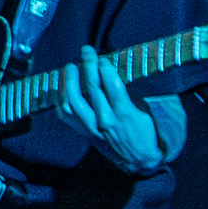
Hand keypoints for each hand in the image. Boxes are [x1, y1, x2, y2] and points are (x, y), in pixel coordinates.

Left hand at [54, 45, 165, 173]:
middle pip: (92, 89)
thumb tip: (116, 71)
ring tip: (70, 67)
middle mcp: (106, 120)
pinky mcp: (84, 131)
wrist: (139, 158)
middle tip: (86, 51)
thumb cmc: (146, 130)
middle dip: (88, 66)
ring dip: (70, 82)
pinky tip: (62, 87)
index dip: (105, 70)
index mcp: (125, 114)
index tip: (102, 57)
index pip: (112, 87)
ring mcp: (92, 127)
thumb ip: (131, 92)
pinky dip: (62, 99)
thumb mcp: (145, 110)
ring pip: (74, 102)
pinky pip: (66, 115)